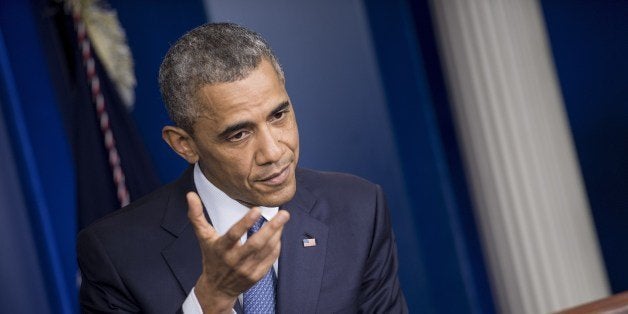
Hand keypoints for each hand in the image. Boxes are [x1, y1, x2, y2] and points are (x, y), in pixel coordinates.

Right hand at [186, 192, 289, 313]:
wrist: (217, 288)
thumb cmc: (211, 257)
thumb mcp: (203, 237)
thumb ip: (197, 216)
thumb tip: (190, 195)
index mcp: (221, 248)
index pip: (234, 234)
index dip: (246, 223)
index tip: (257, 209)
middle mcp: (234, 260)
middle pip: (256, 243)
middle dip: (272, 228)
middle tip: (284, 213)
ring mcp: (246, 269)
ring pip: (266, 250)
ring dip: (277, 234)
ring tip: (283, 219)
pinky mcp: (256, 276)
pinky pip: (270, 259)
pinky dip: (276, 246)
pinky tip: (279, 234)